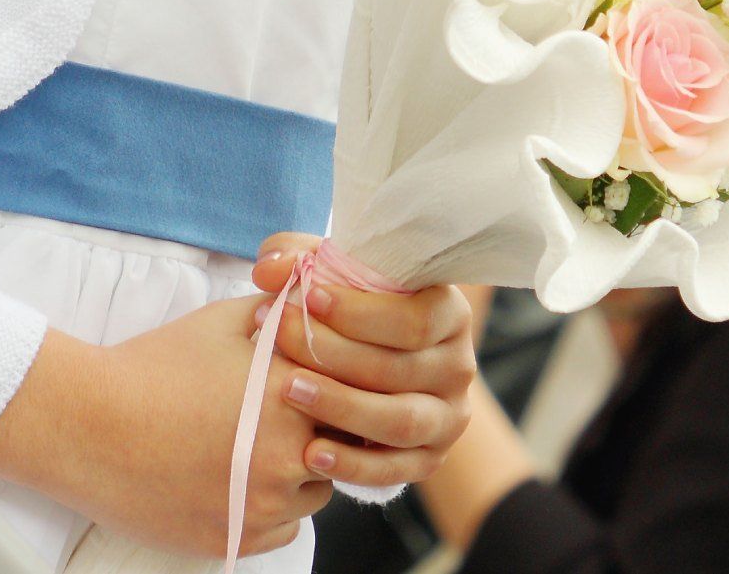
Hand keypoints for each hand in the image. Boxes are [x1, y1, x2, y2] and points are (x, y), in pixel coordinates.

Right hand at [0, 297, 331, 557]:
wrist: (89, 423)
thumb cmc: (156, 364)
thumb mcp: (225, 319)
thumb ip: (281, 311)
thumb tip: (311, 301)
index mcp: (296, 394)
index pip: (357, 392)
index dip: (346, 384)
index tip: (326, 379)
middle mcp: (289, 453)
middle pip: (345, 445)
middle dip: (329, 427)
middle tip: (298, 413)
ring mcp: (262, 503)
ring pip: (320, 490)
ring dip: (306, 469)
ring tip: (265, 443)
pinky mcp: (234, 539)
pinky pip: (287, 527)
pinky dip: (277, 507)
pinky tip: (247, 478)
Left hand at [253, 233, 475, 488]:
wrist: (378, 366)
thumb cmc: (354, 310)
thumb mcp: (335, 276)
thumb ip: (301, 259)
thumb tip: (270, 269)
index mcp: (448, 312)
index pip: (413, 318)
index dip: (359, 311)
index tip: (306, 297)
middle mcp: (457, 365)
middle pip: (397, 367)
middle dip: (331, 352)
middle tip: (277, 336)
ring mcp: (448, 416)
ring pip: (399, 419)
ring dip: (340, 406)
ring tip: (287, 389)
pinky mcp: (430, 458)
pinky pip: (393, 469)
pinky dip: (352, 464)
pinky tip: (310, 452)